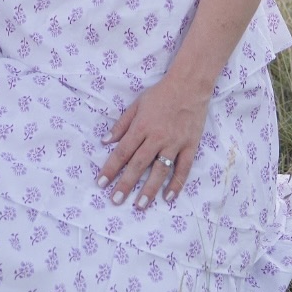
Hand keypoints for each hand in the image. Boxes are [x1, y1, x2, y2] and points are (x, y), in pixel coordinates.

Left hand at [98, 73, 209, 209]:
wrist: (189, 86)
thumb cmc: (160, 94)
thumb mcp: (136, 104)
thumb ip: (121, 124)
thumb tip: (105, 141)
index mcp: (141, 127)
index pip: (122, 152)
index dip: (110, 168)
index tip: (101, 183)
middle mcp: (157, 138)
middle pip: (138, 164)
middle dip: (126, 183)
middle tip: (115, 200)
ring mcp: (174, 143)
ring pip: (160, 170)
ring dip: (149, 189)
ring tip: (140, 205)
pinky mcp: (190, 147)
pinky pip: (183, 169)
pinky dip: (176, 184)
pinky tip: (168, 197)